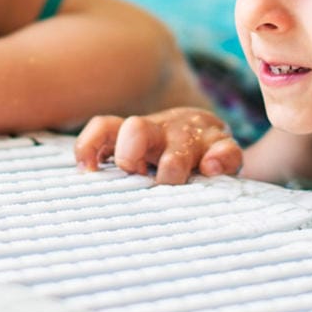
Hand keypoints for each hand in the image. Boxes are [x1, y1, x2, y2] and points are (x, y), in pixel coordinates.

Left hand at [74, 107, 241, 183]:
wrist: (213, 141)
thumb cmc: (164, 158)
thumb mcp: (136, 160)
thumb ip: (110, 167)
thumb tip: (86, 176)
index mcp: (134, 135)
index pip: (104, 129)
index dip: (90, 145)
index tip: (87, 170)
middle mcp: (161, 131)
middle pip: (136, 129)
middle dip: (129, 153)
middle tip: (134, 175)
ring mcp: (193, 138)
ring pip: (179, 147)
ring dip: (172, 167)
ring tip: (170, 182)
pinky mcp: (223, 147)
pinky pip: (226, 151)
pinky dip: (219, 159)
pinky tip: (210, 170)